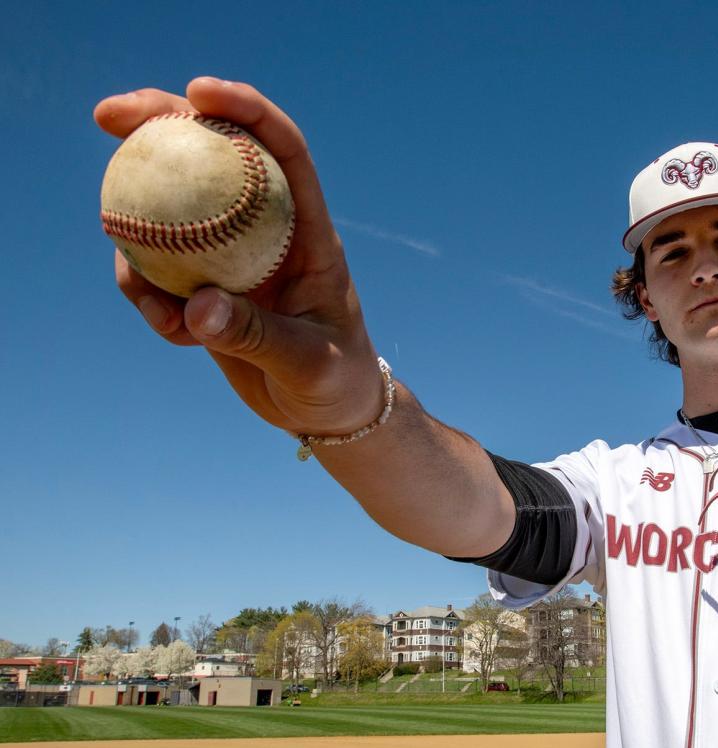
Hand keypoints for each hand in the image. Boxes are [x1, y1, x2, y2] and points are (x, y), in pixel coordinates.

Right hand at [94, 78, 380, 435]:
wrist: (330, 414)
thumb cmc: (339, 381)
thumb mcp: (308, 361)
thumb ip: (256, 334)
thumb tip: (197, 305)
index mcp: (308, 232)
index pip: (283, 150)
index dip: (245, 110)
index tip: (196, 91)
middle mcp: (267, 232)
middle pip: (214, 157)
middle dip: (161, 124)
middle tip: (107, 116)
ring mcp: (231, 256)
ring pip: (171, 212)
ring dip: (139, 236)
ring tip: (149, 299)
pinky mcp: (205, 287)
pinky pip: (158, 270)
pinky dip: (148, 294)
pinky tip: (170, 332)